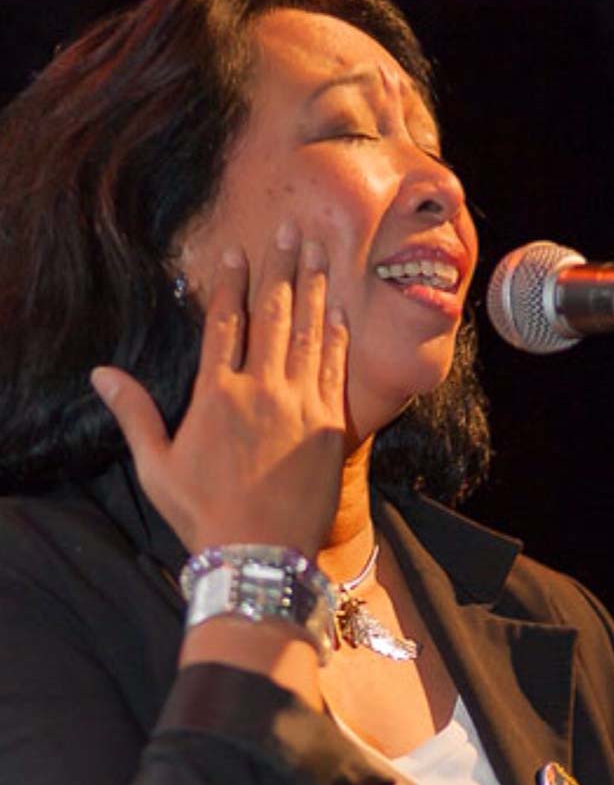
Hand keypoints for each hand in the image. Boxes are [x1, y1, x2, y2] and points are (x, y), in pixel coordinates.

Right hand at [91, 223, 348, 557]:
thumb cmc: (203, 514)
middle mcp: (261, 389)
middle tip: (291, 229)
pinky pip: (334, 369)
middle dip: (281, 268)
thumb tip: (101, 374)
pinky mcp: (330, 425)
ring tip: (319, 252)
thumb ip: (134, 414)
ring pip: (309, 334)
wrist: (261, 554)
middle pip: (273, 314)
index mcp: (216, 394)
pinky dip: (337, 337)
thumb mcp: (156, 466)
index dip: (232, 282)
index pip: (224, 322)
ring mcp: (300, 405)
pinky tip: (341, 311)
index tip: (237, 249)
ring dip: (315, 289)